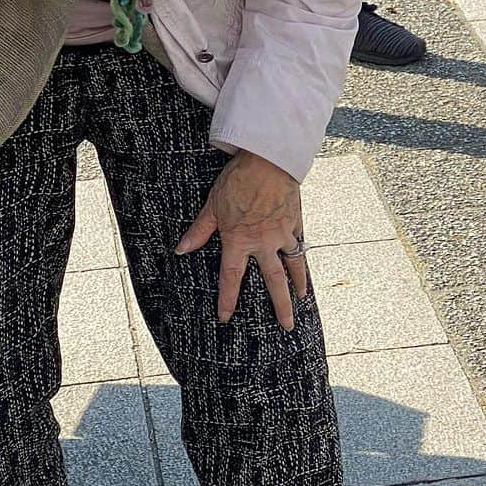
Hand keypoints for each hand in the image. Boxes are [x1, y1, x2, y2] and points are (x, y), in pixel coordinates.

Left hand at [176, 150, 305, 329]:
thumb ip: (200, 230)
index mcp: (239, 241)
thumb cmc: (237, 179)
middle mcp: (264, 243)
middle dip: (280, 306)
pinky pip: (300, 243)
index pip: (231, 278)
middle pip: (273, 281)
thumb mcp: (213, 204)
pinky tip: (304, 264)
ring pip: (292, 265)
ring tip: (301, 299)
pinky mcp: (295, 220)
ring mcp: (283, 233)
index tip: (226, 318)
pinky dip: (302, 254)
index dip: (228, 300)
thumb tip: (182, 249)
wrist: (268, 160)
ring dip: (297, 284)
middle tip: (286, 326)